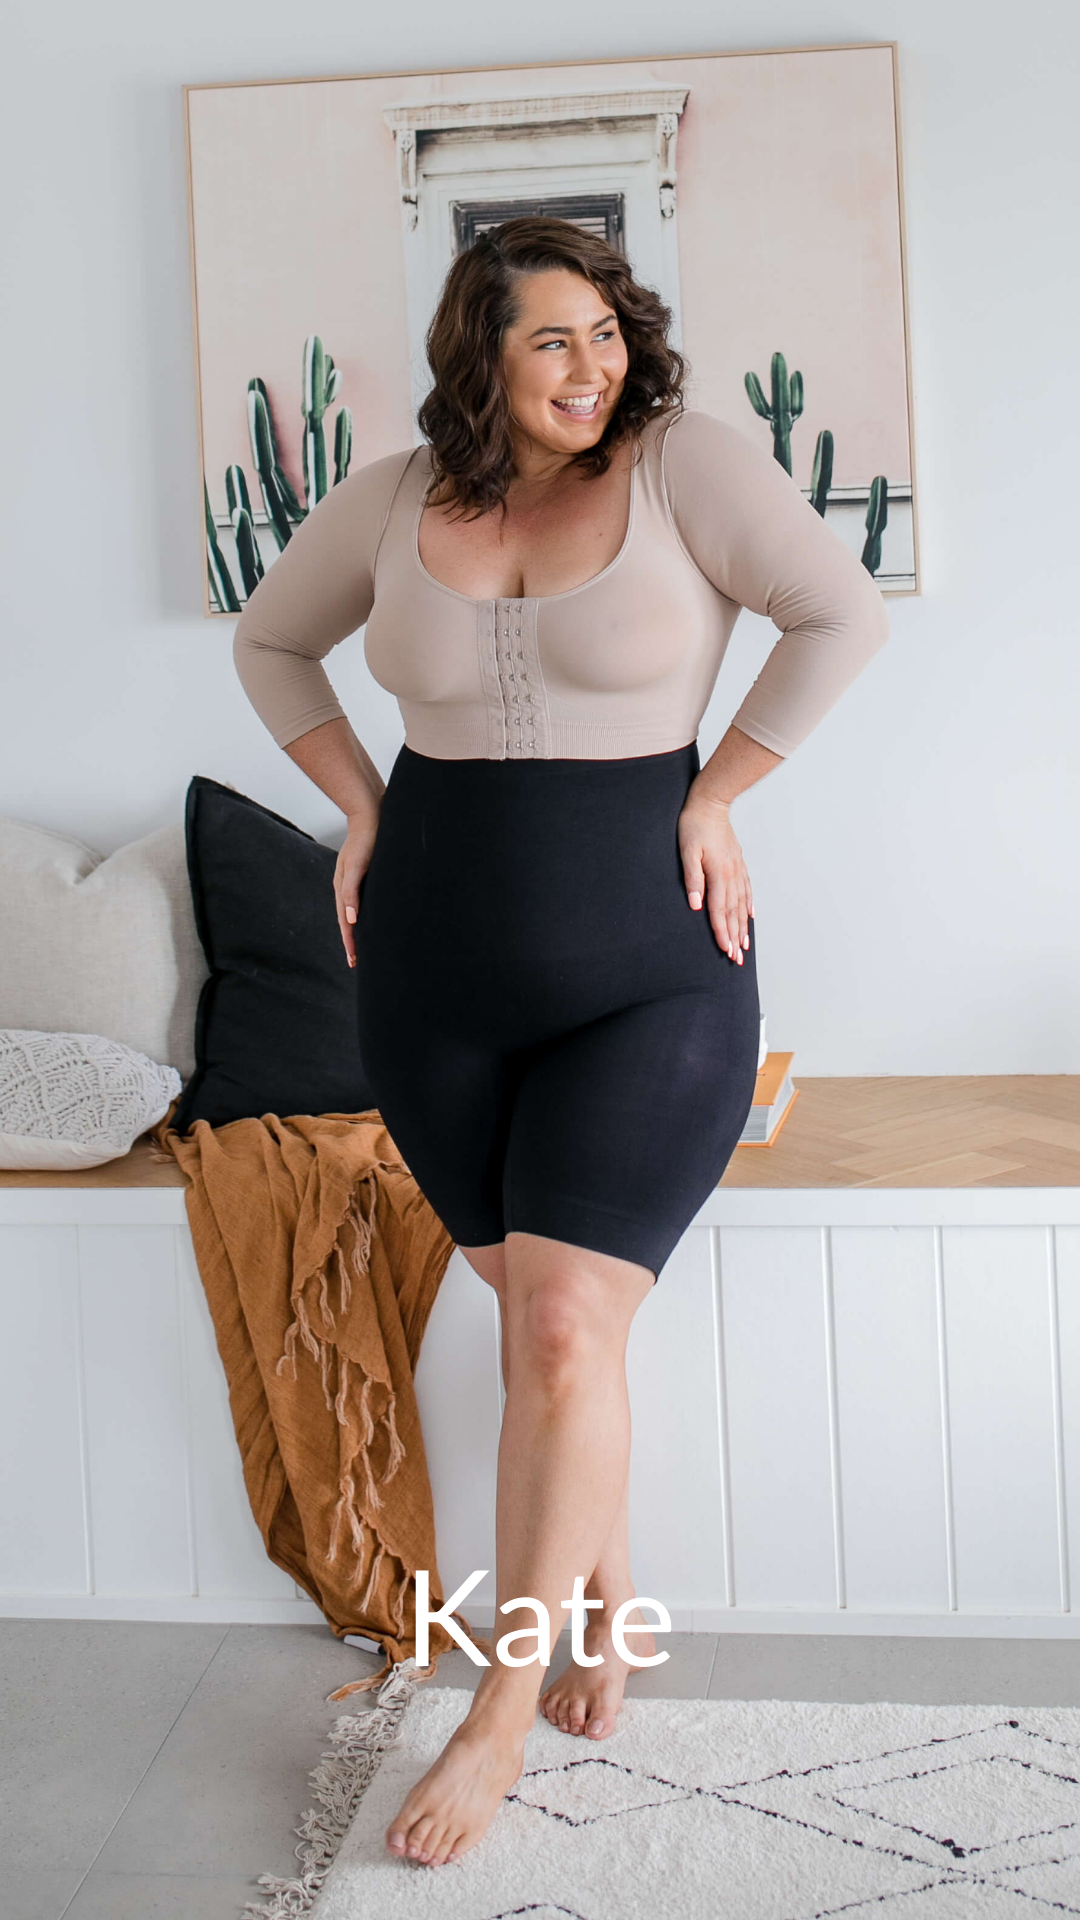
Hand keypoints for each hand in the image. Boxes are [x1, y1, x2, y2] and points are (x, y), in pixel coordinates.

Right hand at [334, 804, 379, 968]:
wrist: (371, 813)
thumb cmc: (366, 838)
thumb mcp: (357, 865)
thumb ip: (351, 891)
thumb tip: (349, 919)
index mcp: (343, 887)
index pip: (345, 921)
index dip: (350, 941)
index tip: (353, 960)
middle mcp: (347, 886)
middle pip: (347, 920)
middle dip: (352, 941)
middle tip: (356, 961)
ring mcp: (354, 880)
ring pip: (353, 911)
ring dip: (356, 929)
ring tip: (362, 945)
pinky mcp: (363, 874)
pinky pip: (361, 900)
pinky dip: (363, 913)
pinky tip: (368, 917)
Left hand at [677, 789, 752, 963]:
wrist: (711, 803)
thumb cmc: (694, 825)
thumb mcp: (687, 850)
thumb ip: (692, 878)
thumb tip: (697, 904)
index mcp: (718, 874)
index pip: (719, 910)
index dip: (722, 932)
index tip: (725, 950)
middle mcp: (731, 875)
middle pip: (733, 912)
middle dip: (734, 936)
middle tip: (737, 958)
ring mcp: (737, 869)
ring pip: (742, 903)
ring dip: (743, 925)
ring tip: (745, 944)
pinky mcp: (737, 863)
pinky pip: (746, 888)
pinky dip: (749, 904)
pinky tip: (750, 915)